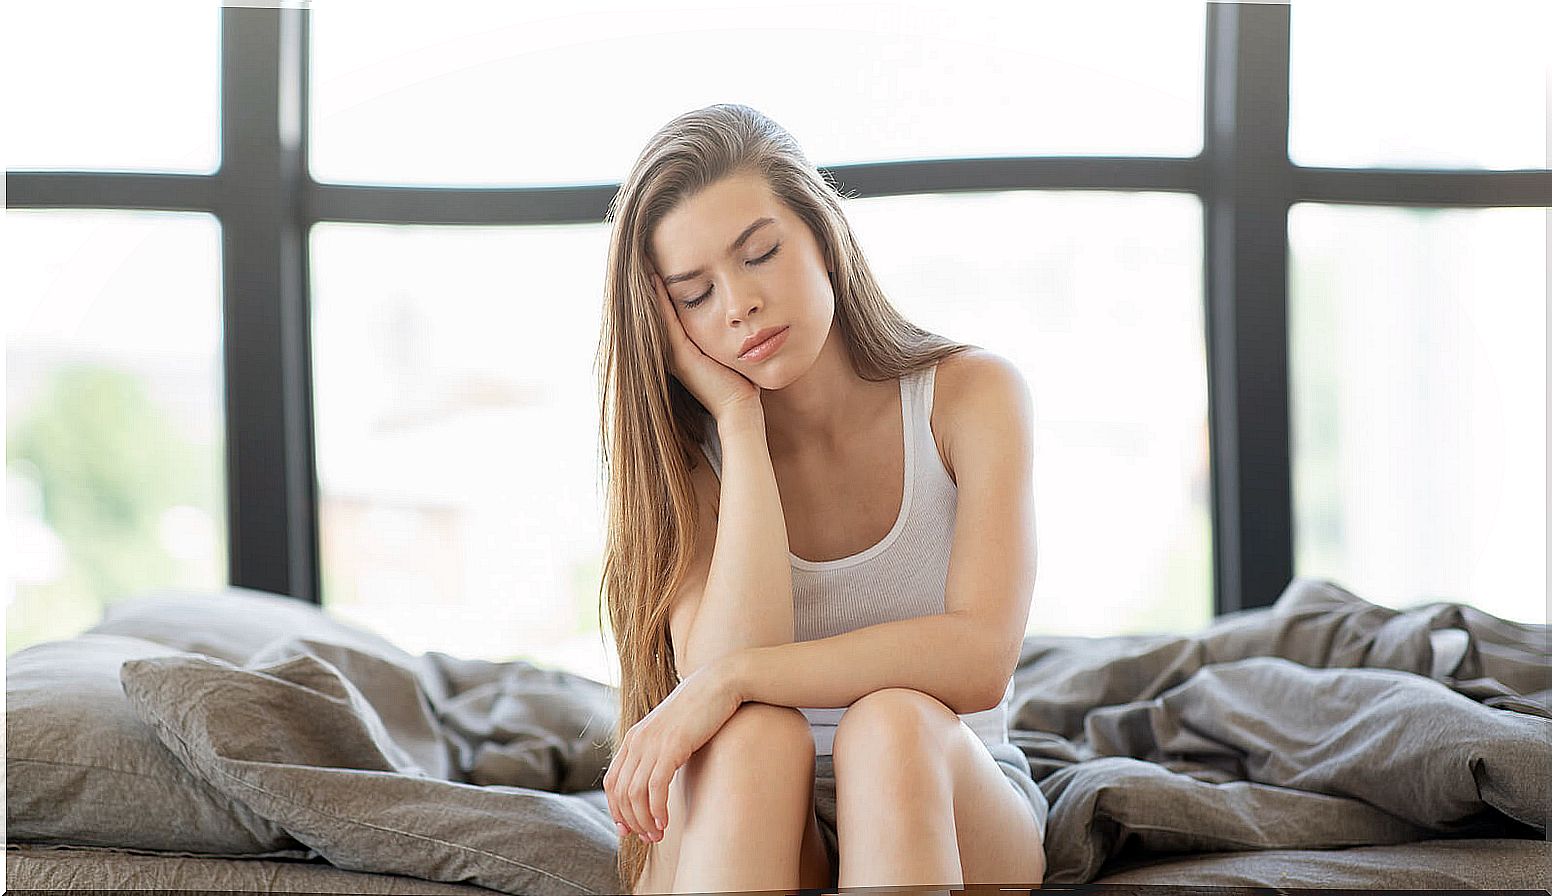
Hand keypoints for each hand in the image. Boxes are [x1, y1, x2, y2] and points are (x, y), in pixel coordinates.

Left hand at [603, 660, 742, 844]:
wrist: (720, 683)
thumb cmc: (700, 710)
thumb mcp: (672, 732)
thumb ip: (660, 751)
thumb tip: (659, 778)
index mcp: (633, 738)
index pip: (612, 782)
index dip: (616, 810)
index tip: (629, 830)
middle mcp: (637, 740)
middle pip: (621, 793)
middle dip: (632, 821)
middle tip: (649, 838)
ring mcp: (652, 743)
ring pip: (635, 794)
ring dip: (644, 821)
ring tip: (658, 835)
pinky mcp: (672, 746)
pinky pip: (655, 787)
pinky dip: (657, 810)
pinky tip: (665, 823)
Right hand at [646, 266, 761, 420]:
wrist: (740, 408)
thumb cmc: (740, 382)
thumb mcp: (727, 350)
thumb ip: (722, 332)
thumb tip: (732, 313)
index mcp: (680, 349)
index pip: (665, 312)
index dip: (657, 289)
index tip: (654, 261)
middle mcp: (671, 350)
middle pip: (653, 311)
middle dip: (647, 283)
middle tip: (641, 253)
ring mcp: (673, 353)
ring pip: (655, 313)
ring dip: (648, 286)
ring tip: (643, 258)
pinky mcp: (680, 355)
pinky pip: (666, 321)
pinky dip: (659, 299)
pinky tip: (655, 276)